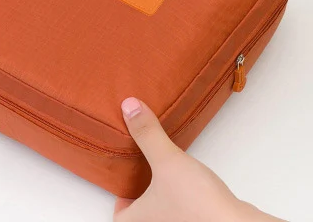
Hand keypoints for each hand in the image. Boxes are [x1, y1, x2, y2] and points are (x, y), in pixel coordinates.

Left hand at [113, 97, 285, 221]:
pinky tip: (193, 183)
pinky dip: (184, 198)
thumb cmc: (197, 203)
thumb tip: (129, 106)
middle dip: (143, 192)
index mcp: (140, 221)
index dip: (121, 200)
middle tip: (147, 169)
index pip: (119, 215)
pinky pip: (184, 212)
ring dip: (165, 195)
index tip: (127, 181)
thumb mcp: (167, 161)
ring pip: (164, 212)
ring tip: (169, 171)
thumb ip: (148, 135)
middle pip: (142, 213)